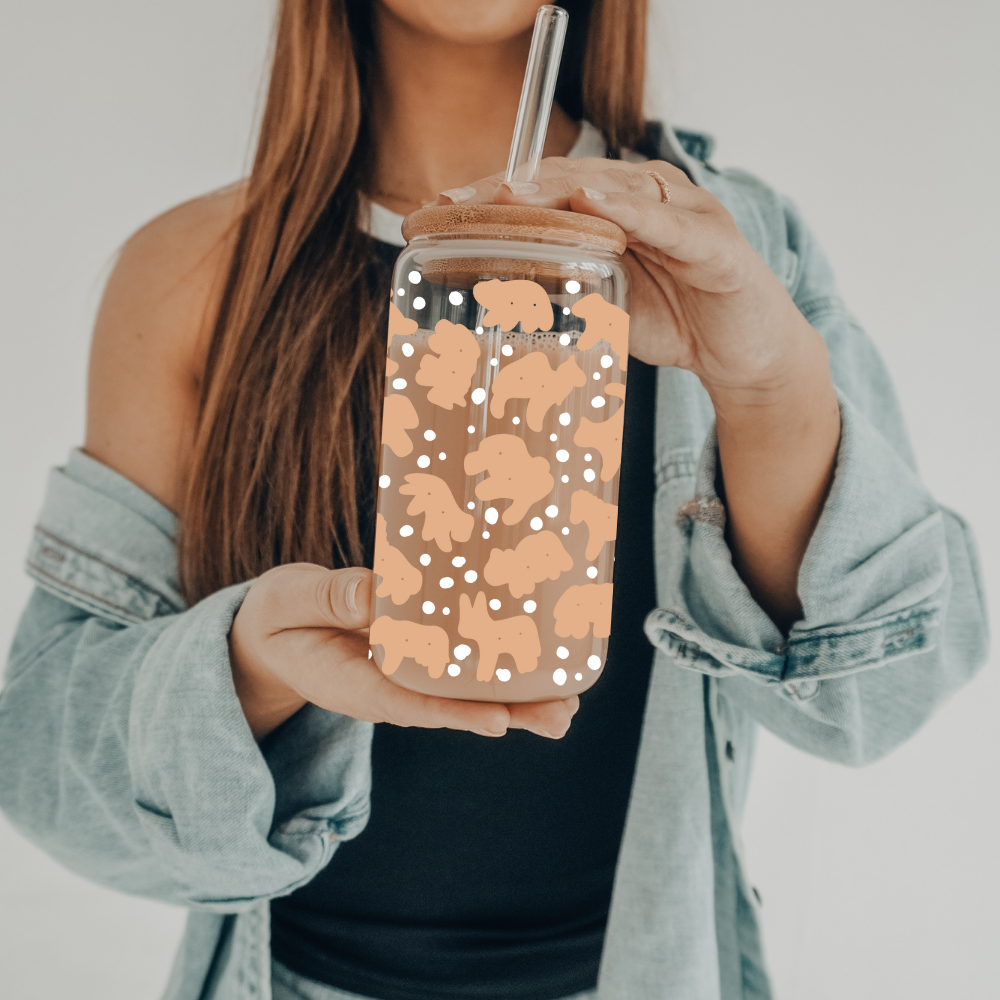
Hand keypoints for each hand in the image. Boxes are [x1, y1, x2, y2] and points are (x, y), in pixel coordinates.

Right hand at [230, 563, 578, 740]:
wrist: (273, 635)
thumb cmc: (280, 616)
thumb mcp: (289, 601)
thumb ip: (328, 598)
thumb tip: (376, 593)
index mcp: (351, 684)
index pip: (407, 703)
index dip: (453, 712)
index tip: (497, 721)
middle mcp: (386, 690)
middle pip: (452, 708)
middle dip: (508, 712)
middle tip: (562, 715)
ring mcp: (402, 679)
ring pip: (463, 694)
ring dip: (516, 699)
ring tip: (568, 704)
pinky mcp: (414, 661)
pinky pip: (457, 669)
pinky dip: (497, 669)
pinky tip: (539, 669)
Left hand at [430, 156, 841, 628]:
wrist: (746, 355)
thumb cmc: (679, 321)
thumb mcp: (607, 303)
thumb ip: (564, 288)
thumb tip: (497, 301)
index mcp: (617, 208)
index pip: (545, 192)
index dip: (491, 198)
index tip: (438, 210)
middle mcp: (647, 197)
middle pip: (568, 180)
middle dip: (508, 190)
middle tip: (457, 203)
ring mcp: (684, 214)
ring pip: (614, 190)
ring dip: (559, 190)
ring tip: (510, 193)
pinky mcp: (716, 245)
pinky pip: (670, 225)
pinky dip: (633, 214)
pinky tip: (595, 205)